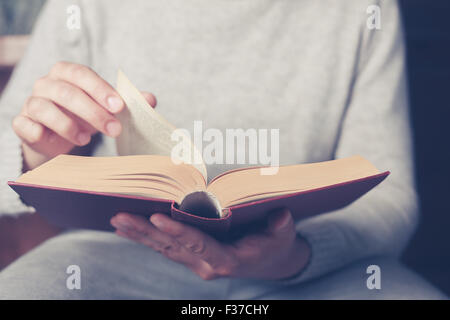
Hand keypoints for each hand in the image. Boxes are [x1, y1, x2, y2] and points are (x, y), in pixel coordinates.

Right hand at [12, 61, 156, 169]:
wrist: (57, 137)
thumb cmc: (84, 116)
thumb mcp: (106, 108)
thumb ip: (128, 103)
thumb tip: (151, 100)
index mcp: (66, 73)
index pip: (82, 74)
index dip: (100, 89)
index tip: (119, 107)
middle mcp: (46, 84)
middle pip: (67, 93)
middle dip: (93, 113)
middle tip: (114, 130)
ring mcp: (31, 103)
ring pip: (45, 109)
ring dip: (69, 126)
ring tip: (87, 139)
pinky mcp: (22, 123)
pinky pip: (27, 126)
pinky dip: (43, 135)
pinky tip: (61, 142)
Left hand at [110, 209, 310, 280]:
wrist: (272, 261)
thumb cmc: (277, 243)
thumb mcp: (284, 234)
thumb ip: (281, 226)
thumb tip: (279, 216)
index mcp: (228, 259)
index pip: (199, 244)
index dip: (178, 232)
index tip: (157, 218)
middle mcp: (207, 264)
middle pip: (172, 246)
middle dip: (146, 231)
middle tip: (120, 216)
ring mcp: (197, 262)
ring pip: (164, 248)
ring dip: (140, 234)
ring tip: (117, 219)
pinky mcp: (192, 256)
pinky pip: (165, 247)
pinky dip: (146, 237)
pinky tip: (127, 228)